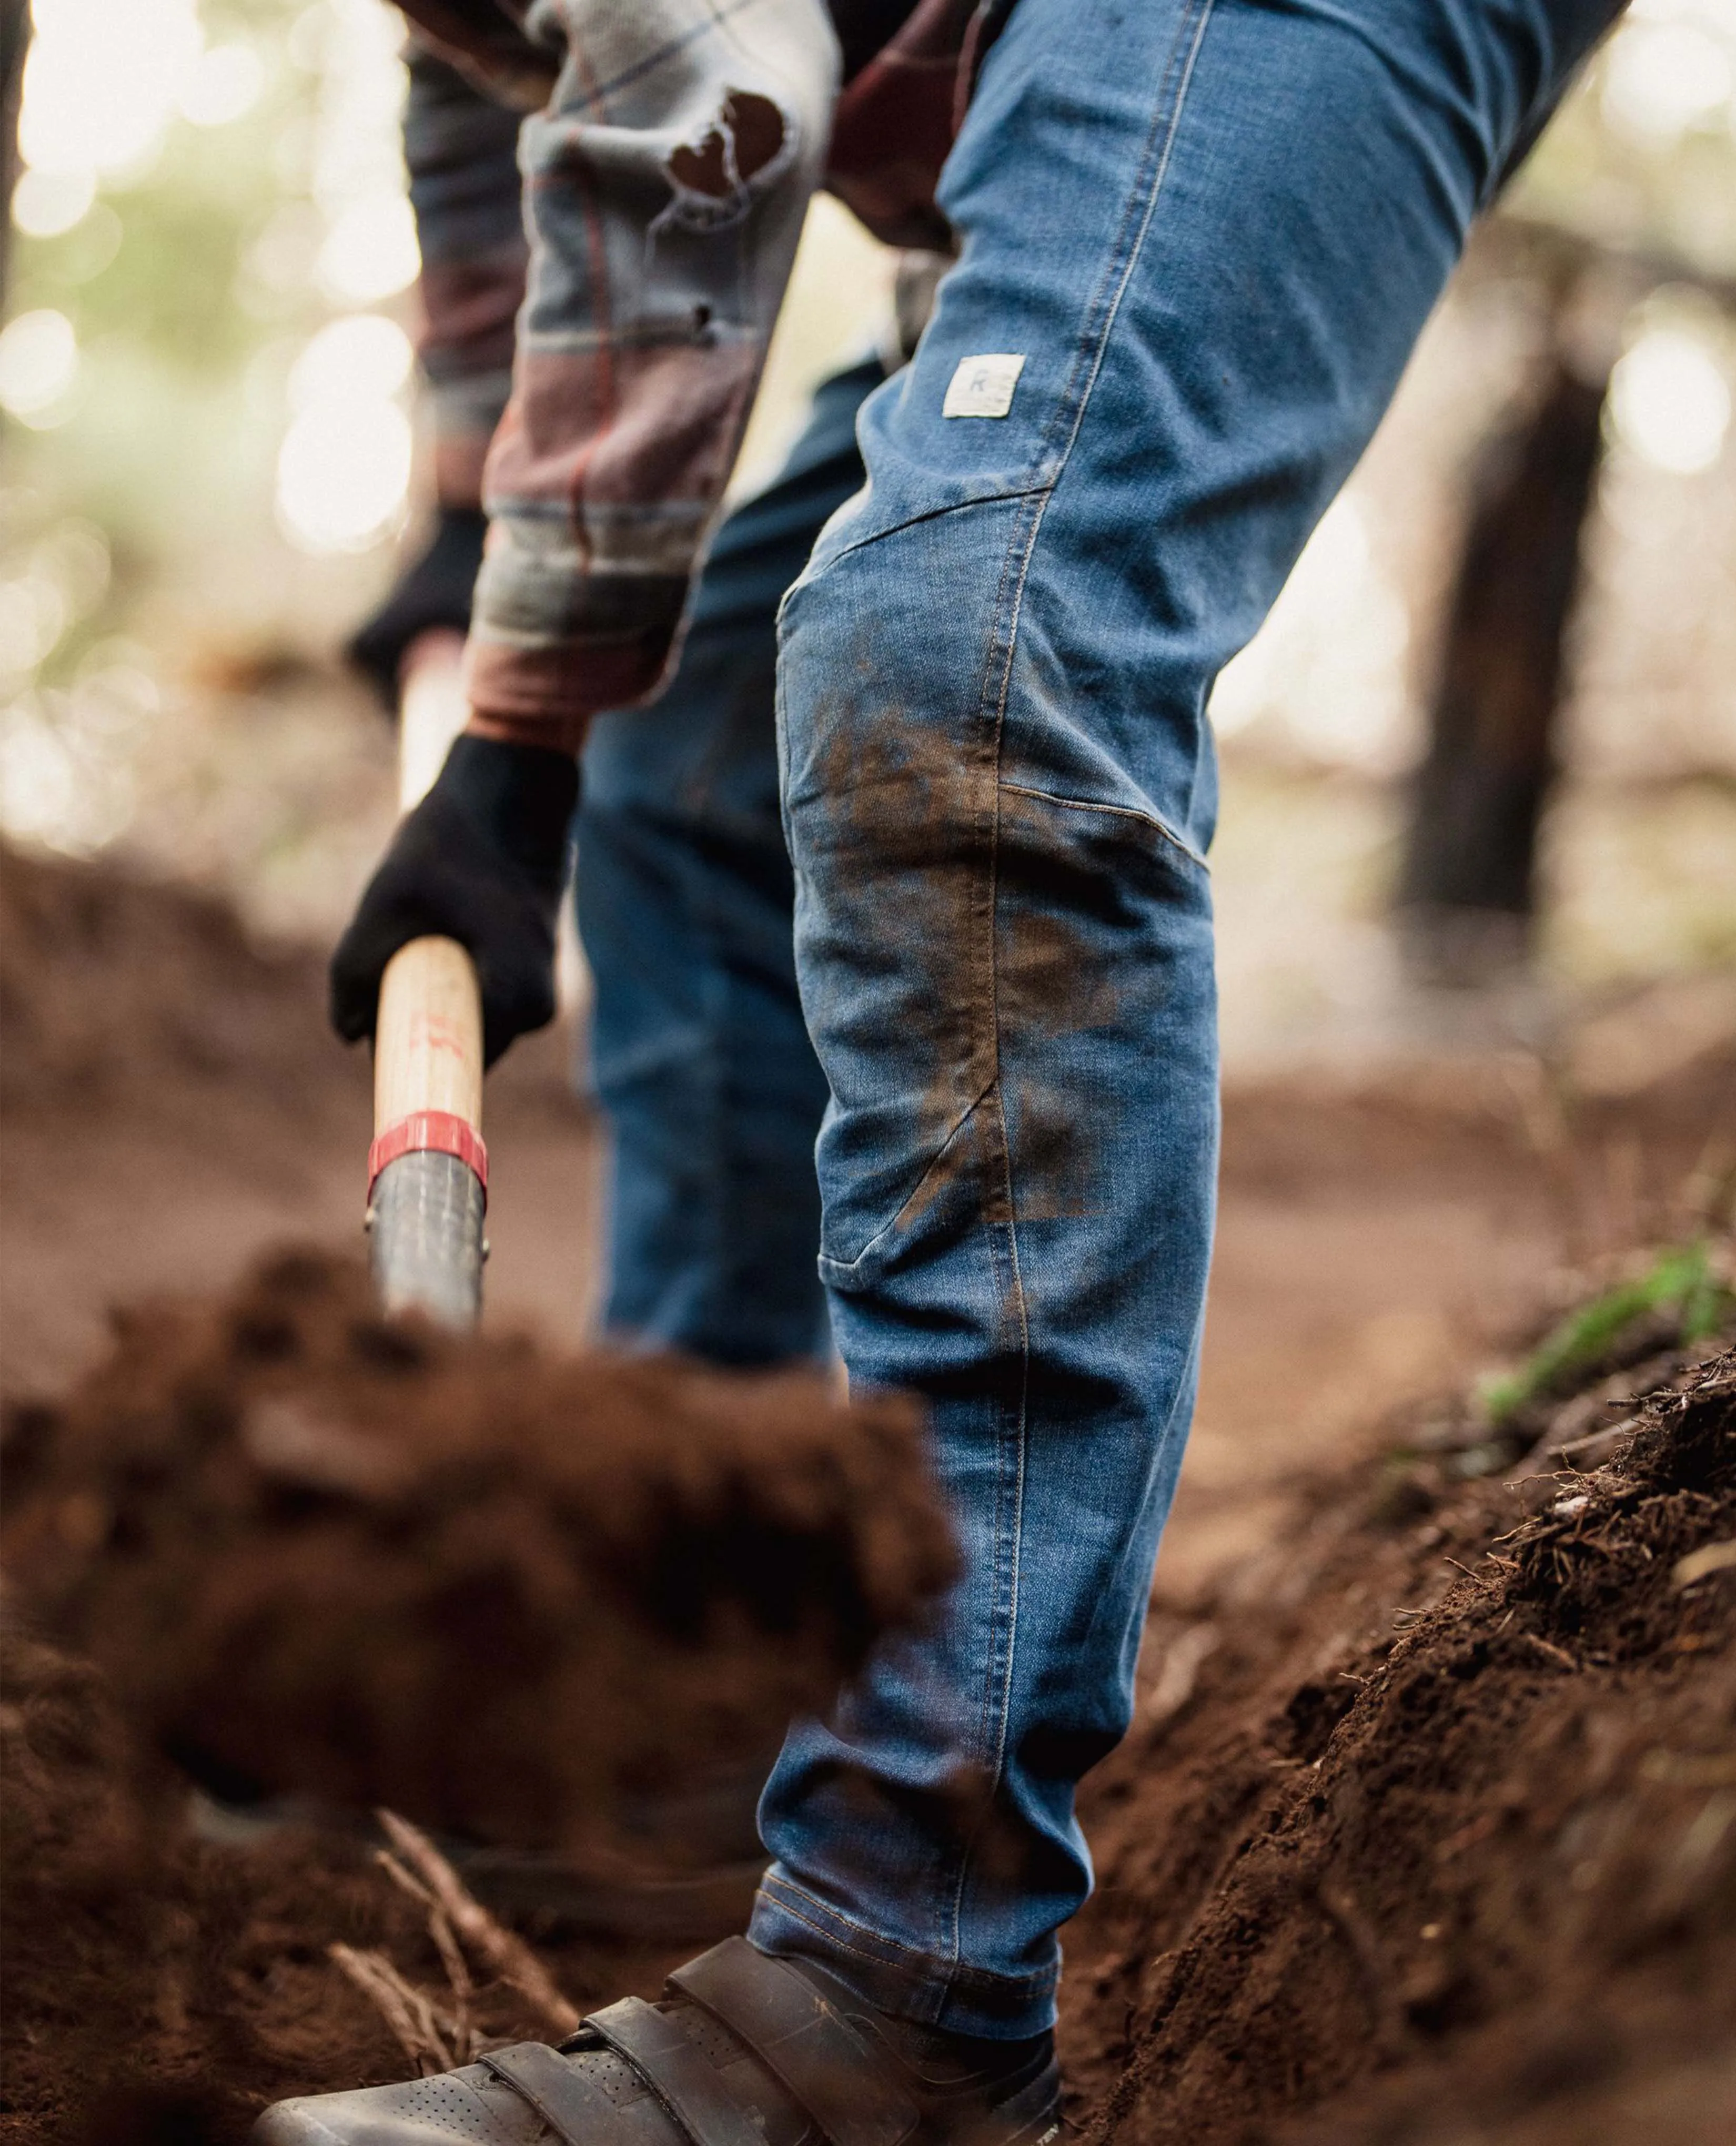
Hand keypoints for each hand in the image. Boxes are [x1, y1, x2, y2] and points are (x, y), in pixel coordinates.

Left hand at [330, 733, 578, 1066]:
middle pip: (457, 1047)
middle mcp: (538, 1007)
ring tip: (400, 947)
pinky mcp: (529, 967)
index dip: (406, 1076)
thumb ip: (353, 976)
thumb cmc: (454, 842)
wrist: (513, 788)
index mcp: (517, 1003)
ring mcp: (538, 988)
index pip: (452, 1069)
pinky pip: (477, 997)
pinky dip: (444, 981)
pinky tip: (424, 937)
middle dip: (409, 1027)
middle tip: (369, 991)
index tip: (369, 1073)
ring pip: (465, 1021)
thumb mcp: (385, 906)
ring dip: (426, 1000)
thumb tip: (347, 1033)